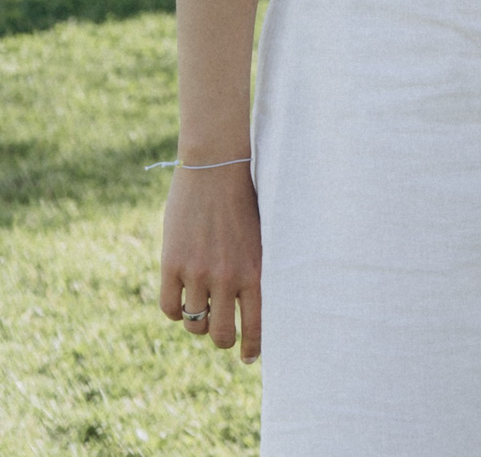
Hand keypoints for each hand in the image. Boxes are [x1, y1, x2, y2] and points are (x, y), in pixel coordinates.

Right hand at [159, 161, 262, 359]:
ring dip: (198, 324)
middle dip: (223, 340)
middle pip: (222, 333)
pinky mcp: (172, 264)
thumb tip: (258, 310)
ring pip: (195, 323)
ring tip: (203, 313)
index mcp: (258, 270)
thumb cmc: (247, 202)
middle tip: (223, 336)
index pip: (258, 325)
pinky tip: (181, 301)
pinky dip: (174, 311)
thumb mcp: (263, 238)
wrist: (218, 170)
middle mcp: (229, 276)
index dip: (253, 347)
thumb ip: (258, 271)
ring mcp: (198, 272)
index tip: (249, 357)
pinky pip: (169, 307)